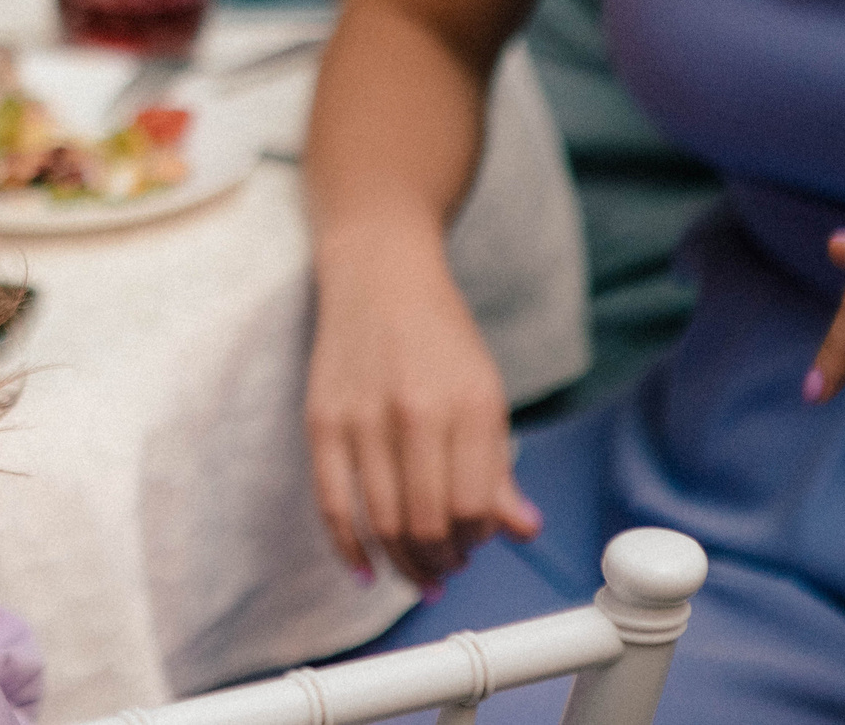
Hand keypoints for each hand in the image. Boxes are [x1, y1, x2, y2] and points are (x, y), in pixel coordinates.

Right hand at [306, 241, 541, 587]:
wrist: (378, 273)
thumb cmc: (437, 335)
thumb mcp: (484, 391)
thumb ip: (498, 465)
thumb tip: (523, 530)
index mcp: (468, 404)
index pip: (474, 507)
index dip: (476, 540)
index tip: (474, 545)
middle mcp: (415, 411)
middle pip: (427, 522)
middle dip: (440, 561)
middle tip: (445, 569)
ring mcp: (363, 417)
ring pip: (381, 521)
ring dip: (402, 562)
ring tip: (415, 571)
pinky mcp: (321, 420)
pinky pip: (332, 503)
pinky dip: (348, 547)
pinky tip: (364, 570)